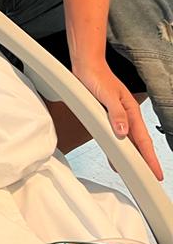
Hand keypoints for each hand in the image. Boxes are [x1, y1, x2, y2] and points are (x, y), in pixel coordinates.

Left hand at [74, 62, 162, 180]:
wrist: (87, 65)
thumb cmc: (97, 76)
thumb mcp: (106, 95)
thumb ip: (115, 113)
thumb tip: (124, 131)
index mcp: (131, 111)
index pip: (143, 140)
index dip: (150, 158)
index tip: (156, 173)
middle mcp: (127, 115)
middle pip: (139, 143)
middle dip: (146, 161)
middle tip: (151, 178)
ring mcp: (118, 115)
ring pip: (128, 141)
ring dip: (132, 156)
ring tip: (134, 173)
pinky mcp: (107, 115)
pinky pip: (115, 136)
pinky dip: (117, 148)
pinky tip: (115, 156)